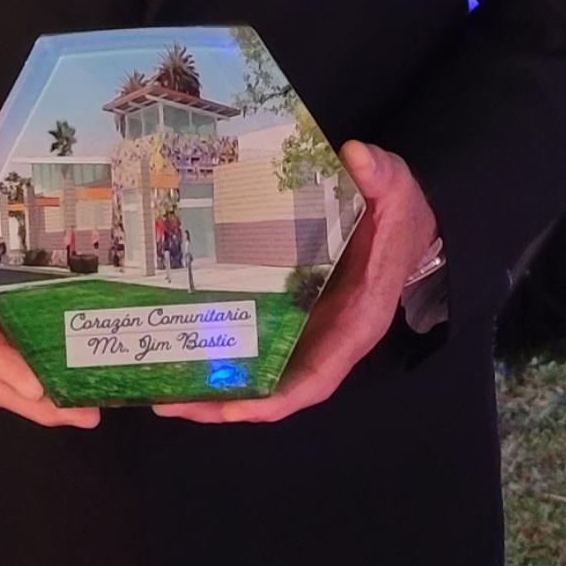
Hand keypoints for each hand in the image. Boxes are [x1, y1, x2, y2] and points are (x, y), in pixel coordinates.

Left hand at [153, 140, 437, 425]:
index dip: (274, 399)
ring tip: (161, 390)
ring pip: (261, 371)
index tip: (232, 409)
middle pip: (276, 387)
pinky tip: (184, 346)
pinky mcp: (291, 310)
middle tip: (168, 403)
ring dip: (215, 387)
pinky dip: (224, 352)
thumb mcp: (396, 189)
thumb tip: (357, 156)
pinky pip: (256, 341)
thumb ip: (381, 174)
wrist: (404, 218)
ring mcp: (307, 327)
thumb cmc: (400, 214)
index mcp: (355, 321)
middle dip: (225, 402)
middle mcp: (328, 336)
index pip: (316, 377)